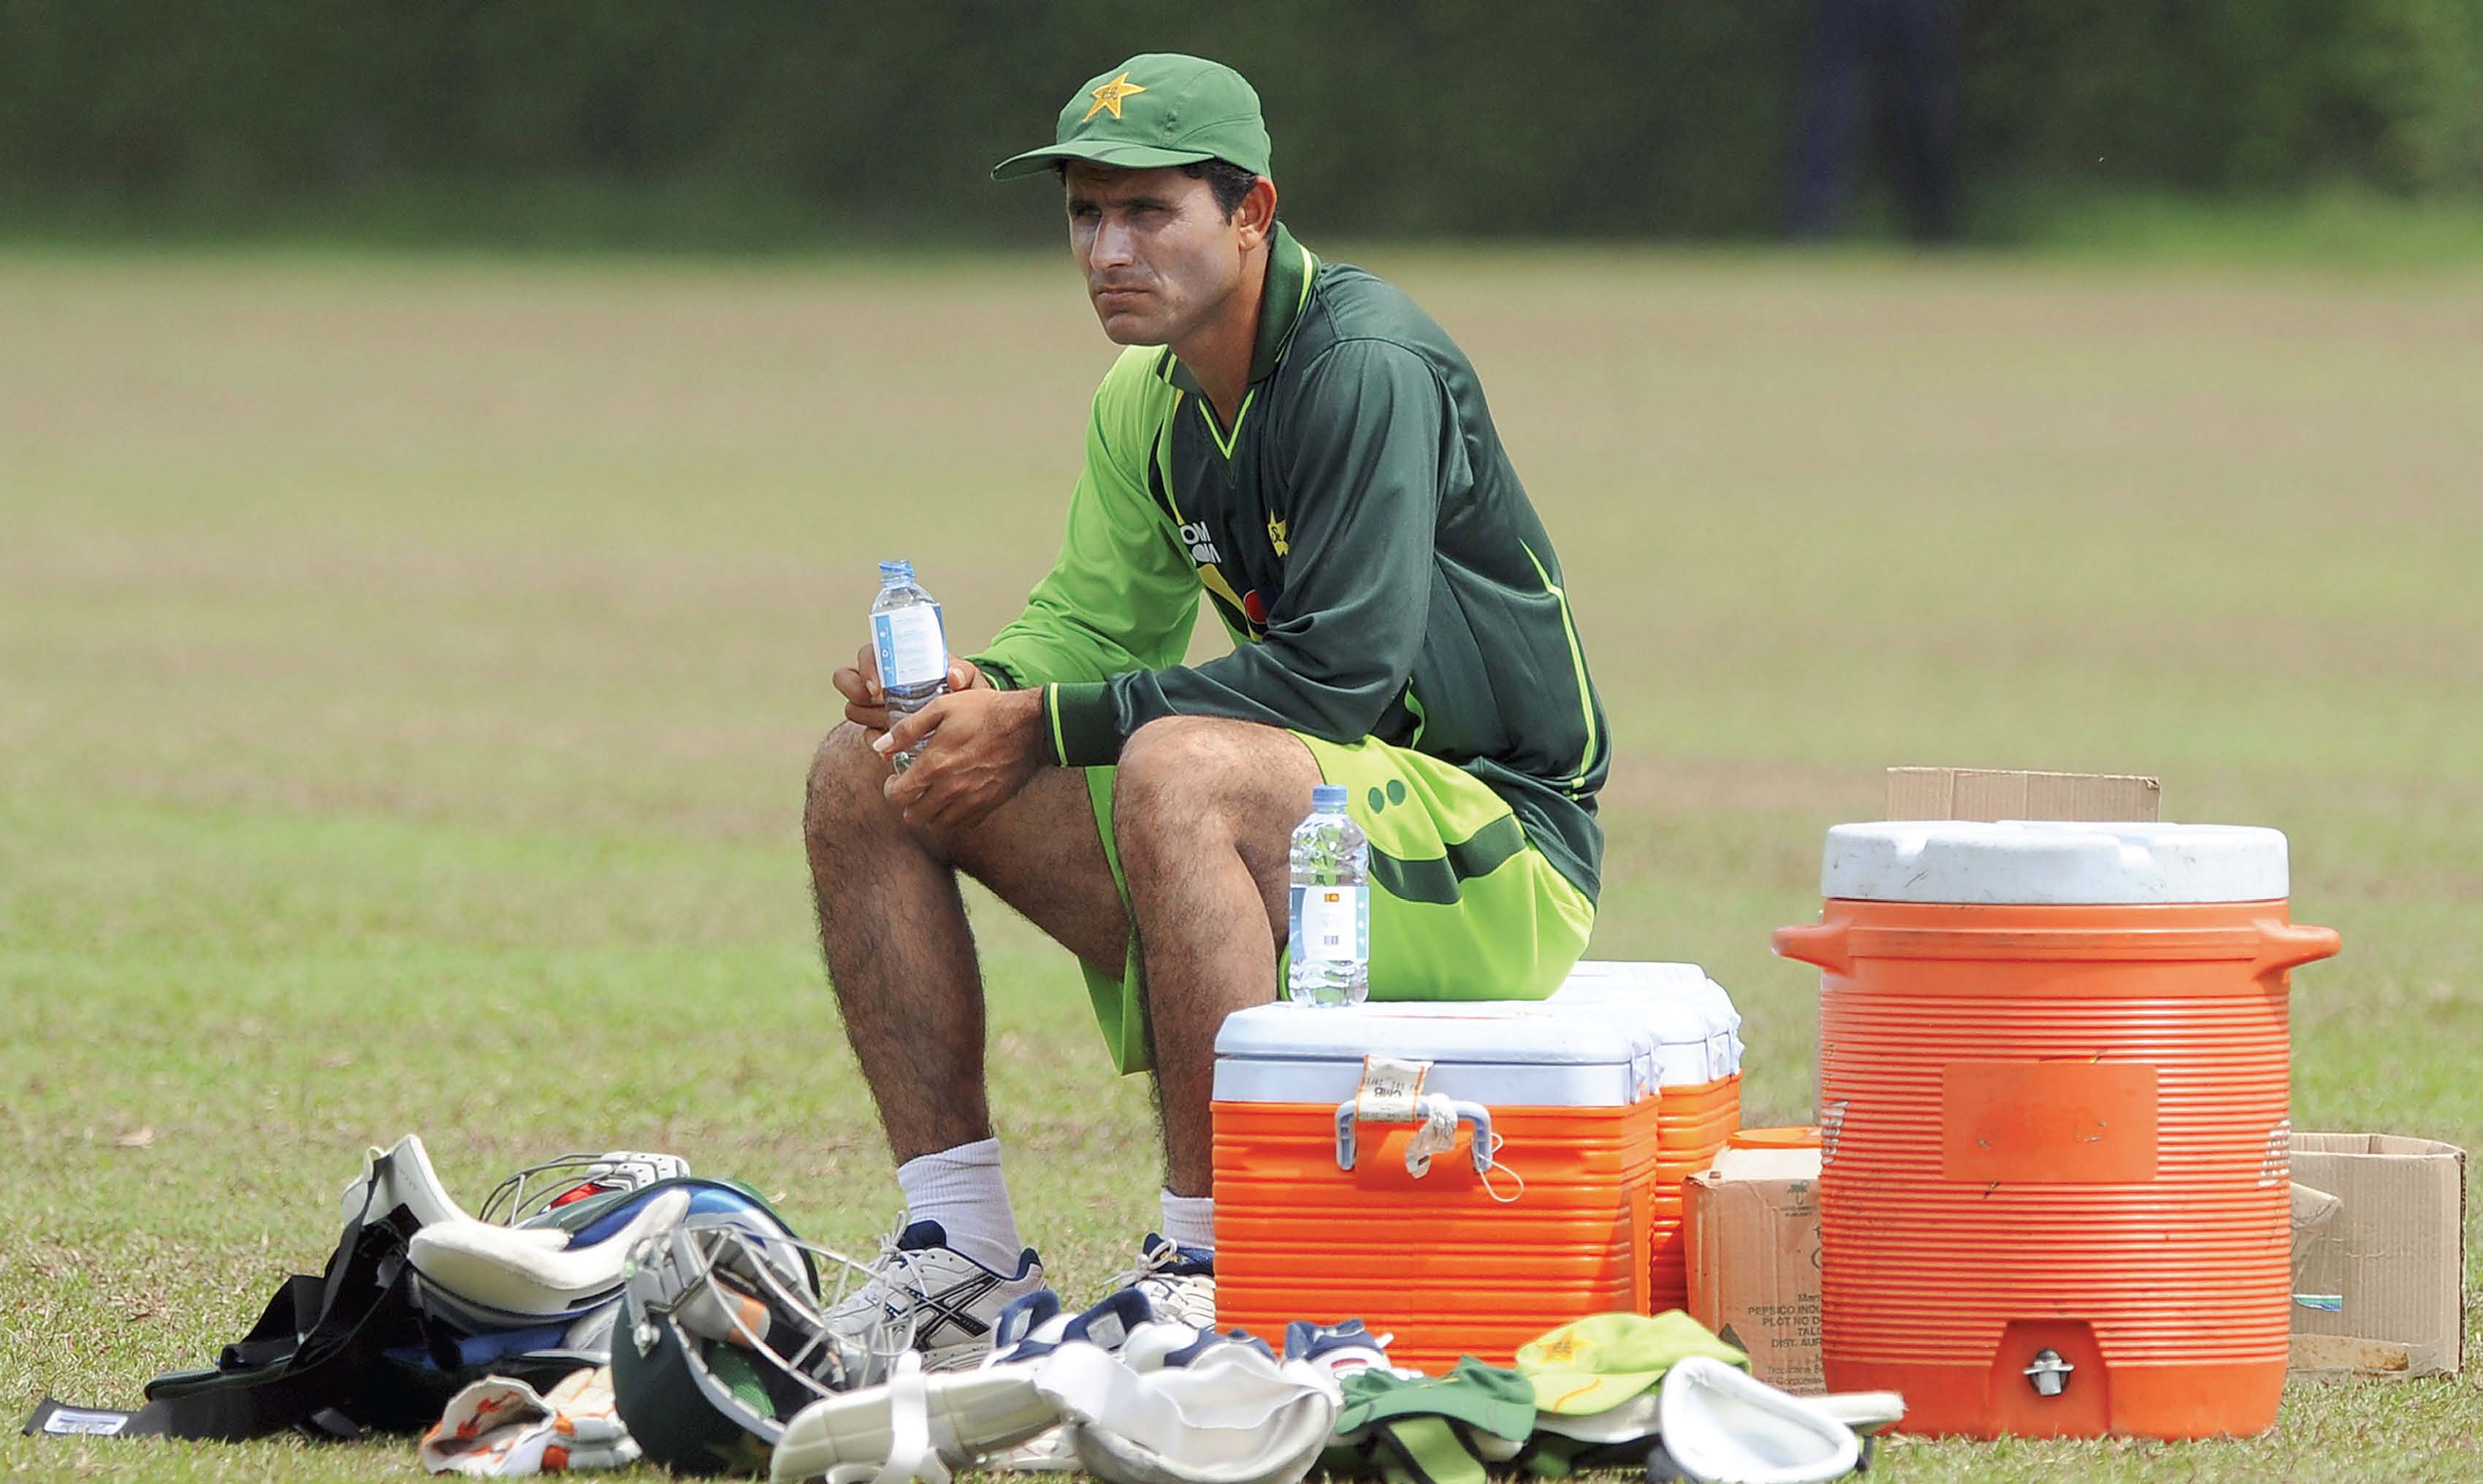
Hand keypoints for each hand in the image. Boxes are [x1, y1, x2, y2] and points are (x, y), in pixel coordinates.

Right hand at [833, 647, 986, 732]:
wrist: (965, 725)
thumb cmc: (963, 694)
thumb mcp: (969, 680)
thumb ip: (964, 673)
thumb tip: (953, 677)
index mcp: (896, 660)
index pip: (867, 654)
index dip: (866, 669)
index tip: (879, 688)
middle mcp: (880, 680)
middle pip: (847, 681)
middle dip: (861, 696)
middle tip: (882, 705)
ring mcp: (875, 706)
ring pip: (852, 709)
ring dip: (870, 717)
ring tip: (892, 722)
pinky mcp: (879, 731)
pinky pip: (866, 736)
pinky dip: (877, 743)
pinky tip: (893, 747)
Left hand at [877, 688, 1045, 831]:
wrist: (1030, 726)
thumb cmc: (985, 711)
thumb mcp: (941, 707)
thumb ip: (906, 729)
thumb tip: (879, 746)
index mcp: (934, 765)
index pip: (898, 797)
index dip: (891, 790)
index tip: (896, 780)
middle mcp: (950, 789)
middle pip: (914, 818)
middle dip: (908, 805)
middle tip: (913, 789)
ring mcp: (971, 800)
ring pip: (937, 825)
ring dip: (930, 813)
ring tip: (933, 795)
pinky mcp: (989, 805)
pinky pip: (963, 824)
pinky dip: (954, 817)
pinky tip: (955, 799)